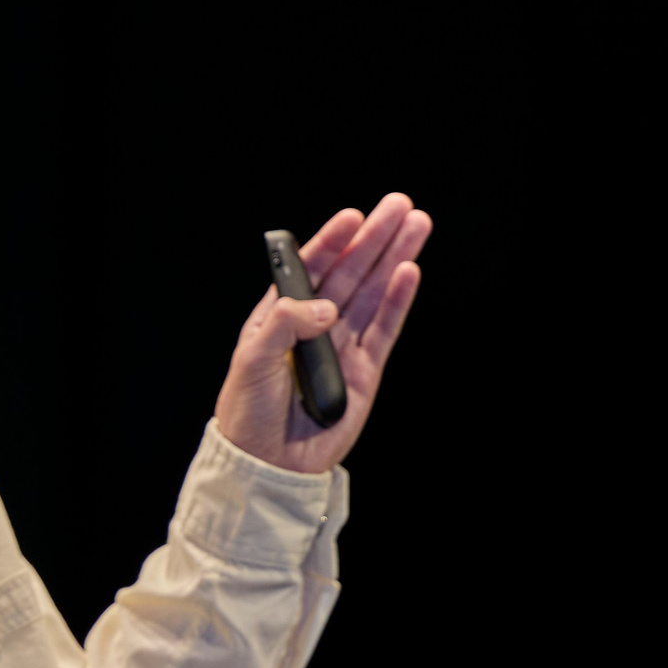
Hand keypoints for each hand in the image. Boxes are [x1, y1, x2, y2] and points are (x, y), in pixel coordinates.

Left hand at [215, 193, 430, 473]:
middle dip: (376, 238)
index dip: (333, 240)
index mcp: (280, 314)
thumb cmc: (249, 410)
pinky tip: (409, 272)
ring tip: (417, 225)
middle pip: (351, 272)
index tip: (353, 215)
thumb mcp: (253, 360)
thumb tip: (326, 307)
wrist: (267, 463)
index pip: (311, 267)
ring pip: (374, 294)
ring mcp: (343, 345)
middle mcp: (315, 323)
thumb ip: (285, 326)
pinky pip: (385, 330)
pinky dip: (398, 301)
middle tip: (401, 204)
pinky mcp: (366, 371)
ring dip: (395, 259)